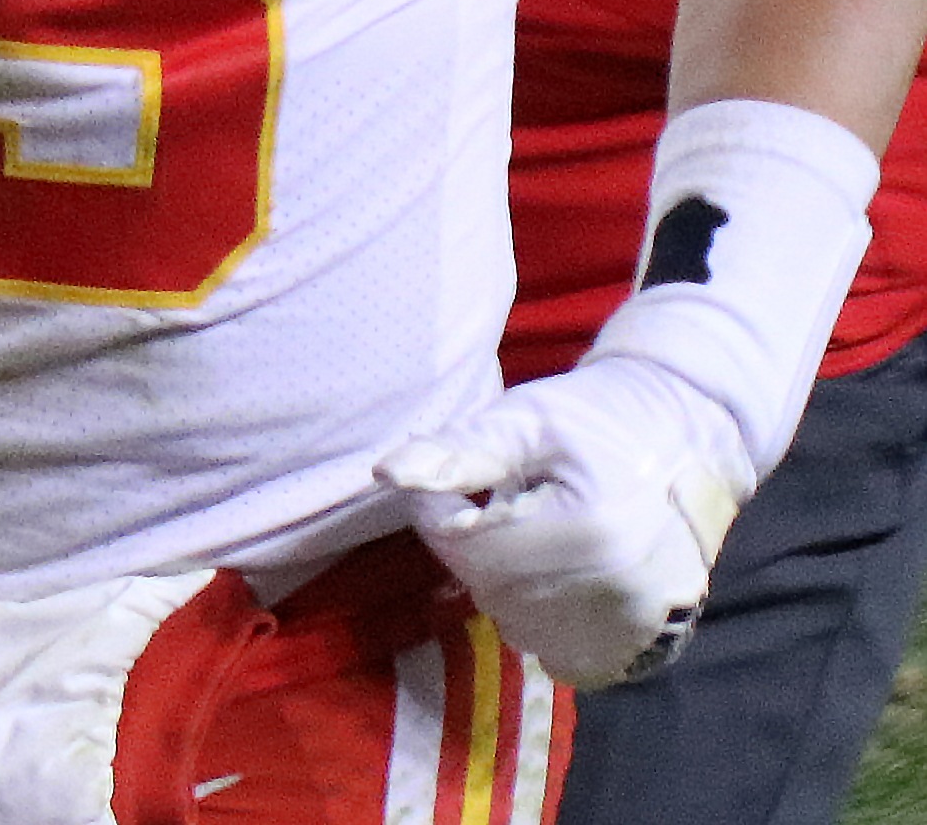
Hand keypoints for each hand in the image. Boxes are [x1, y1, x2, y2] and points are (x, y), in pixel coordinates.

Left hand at [376, 355, 751, 687]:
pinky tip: (555, 572)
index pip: (469, 547)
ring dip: (506, 583)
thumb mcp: (526, 419)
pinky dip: (541, 619)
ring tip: (535, 529)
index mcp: (588, 530)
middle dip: (476, 546)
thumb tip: (387, 473)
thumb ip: (459, 452)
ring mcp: (635, 629)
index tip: (455, 484)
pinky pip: (558, 656)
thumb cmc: (598, 417)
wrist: (687, 437)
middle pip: (492, 590)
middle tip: (500, 499)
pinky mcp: (644, 647)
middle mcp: (617, 593)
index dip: (442, 514)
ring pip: (518, 626)